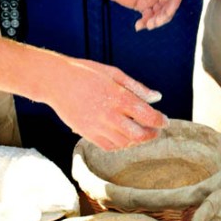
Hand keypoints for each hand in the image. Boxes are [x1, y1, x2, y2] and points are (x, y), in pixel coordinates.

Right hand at [47, 56, 167, 149]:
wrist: (56, 81)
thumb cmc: (87, 73)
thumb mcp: (114, 73)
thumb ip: (137, 87)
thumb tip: (157, 97)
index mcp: (118, 97)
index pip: (147, 116)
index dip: (160, 121)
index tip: (165, 121)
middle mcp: (109, 114)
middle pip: (139, 135)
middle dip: (151, 135)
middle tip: (155, 130)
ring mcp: (97, 126)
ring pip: (125, 143)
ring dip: (136, 141)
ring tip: (140, 133)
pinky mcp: (87, 133)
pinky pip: (109, 147)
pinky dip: (121, 145)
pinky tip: (124, 137)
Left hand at [99, 0, 183, 30]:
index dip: (175, 2)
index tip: (168, 12)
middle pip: (169, 4)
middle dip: (164, 15)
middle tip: (155, 23)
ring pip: (160, 13)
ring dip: (155, 21)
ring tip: (147, 25)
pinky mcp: (141, 5)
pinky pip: (148, 16)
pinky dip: (145, 22)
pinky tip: (138, 26)